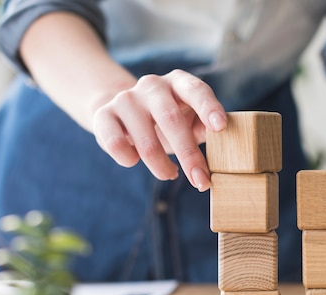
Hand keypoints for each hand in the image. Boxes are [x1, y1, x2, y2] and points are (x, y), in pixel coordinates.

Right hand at [92, 70, 226, 189]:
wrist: (124, 112)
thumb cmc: (168, 120)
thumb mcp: (190, 120)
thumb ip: (204, 127)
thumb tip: (220, 141)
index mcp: (179, 82)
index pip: (196, 90)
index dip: (209, 108)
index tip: (221, 128)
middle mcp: (152, 85)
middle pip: (172, 120)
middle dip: (189, 156)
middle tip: (201, 181)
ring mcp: (126, 99)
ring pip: (146, 140)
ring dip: (162, 166)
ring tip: (171, 174)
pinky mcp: (104, 115)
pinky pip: (115, 143)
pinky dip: (128, 159)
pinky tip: (135, 161)